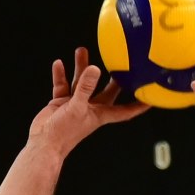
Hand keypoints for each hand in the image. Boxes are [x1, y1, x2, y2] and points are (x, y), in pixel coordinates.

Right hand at [28, 47, 148, 154]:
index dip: (139, 105)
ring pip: (82, 82)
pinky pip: (63, 85)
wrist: (43, 144)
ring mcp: (76, 105)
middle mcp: (90, 108)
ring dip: (82, 67)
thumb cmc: (63, 133)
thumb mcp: (76, 107)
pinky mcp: (61, 103)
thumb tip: (95, 69)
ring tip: (81, 50)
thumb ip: (85, 87)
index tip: (151, 98)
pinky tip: (59, 64)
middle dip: (113, 77)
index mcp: (100, 114)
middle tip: (119, 60)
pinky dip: (61, 74)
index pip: (125, 110)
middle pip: (106, 90)